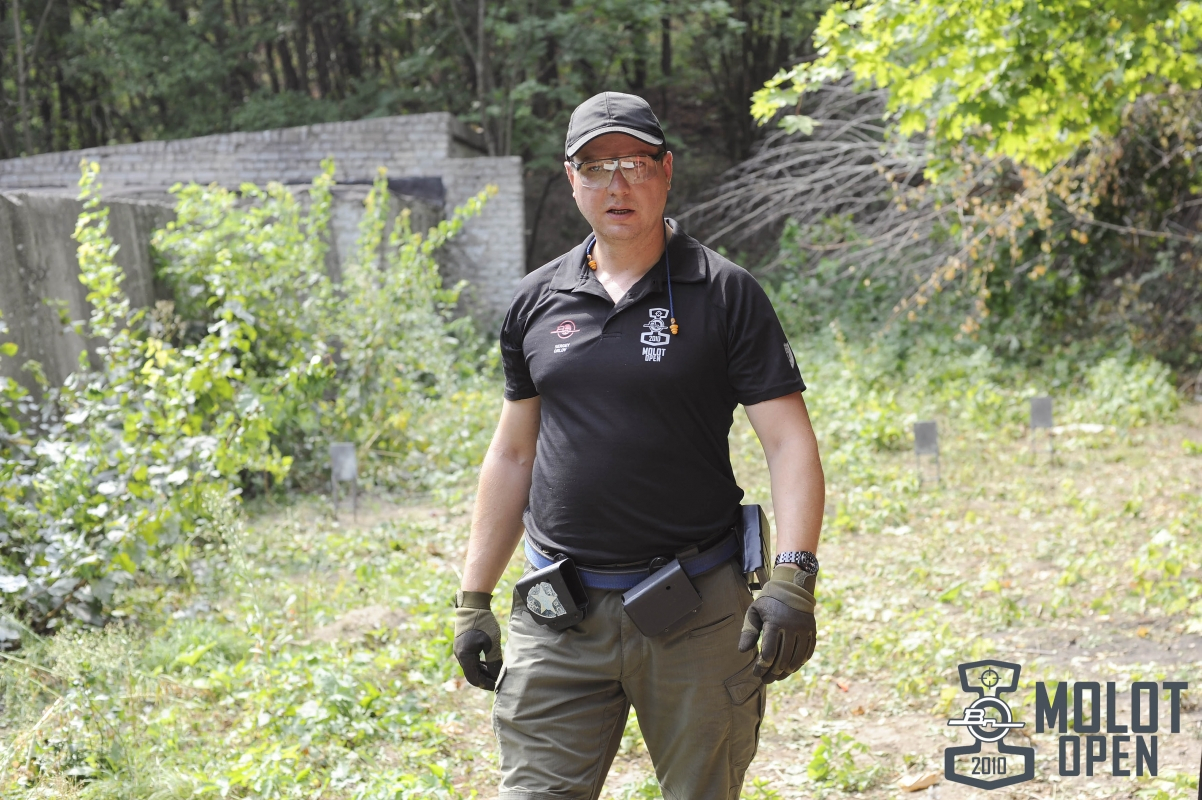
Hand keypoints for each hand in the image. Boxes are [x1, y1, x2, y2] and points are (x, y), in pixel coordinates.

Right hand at [454, 590, 502, 689]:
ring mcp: (460, 650)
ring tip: (496, 673)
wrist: (473, 605)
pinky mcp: (463, 645)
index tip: (498, 687)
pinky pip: (470, 660)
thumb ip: (494, 661)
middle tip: (499, 682)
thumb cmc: (483, 623)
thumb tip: (497, 676)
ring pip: (471, 668)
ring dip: (483, 672)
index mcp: (465, 657)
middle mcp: (459, 655)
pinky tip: (489, 664)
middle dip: (486, 679)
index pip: (475, 679)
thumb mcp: (492, 643)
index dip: (486, 684)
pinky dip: (480, 664)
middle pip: (472, 675)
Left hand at [737, 566, 815, 683]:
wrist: (792, 587)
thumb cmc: (768, 601)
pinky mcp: (812, 632)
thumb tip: (742, 651)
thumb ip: (748, 631)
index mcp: (774, 623)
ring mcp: (803, 630)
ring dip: (785, 673)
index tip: (756, 673)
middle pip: (782, 660)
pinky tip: (790, 669)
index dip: (762, 668)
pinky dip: (798, 664)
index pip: (769, 654)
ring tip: (777, 677)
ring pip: (795, 660)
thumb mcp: (754, 612)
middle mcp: (791, 628)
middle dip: (772, 674)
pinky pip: (807, 653)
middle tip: (765, 680)